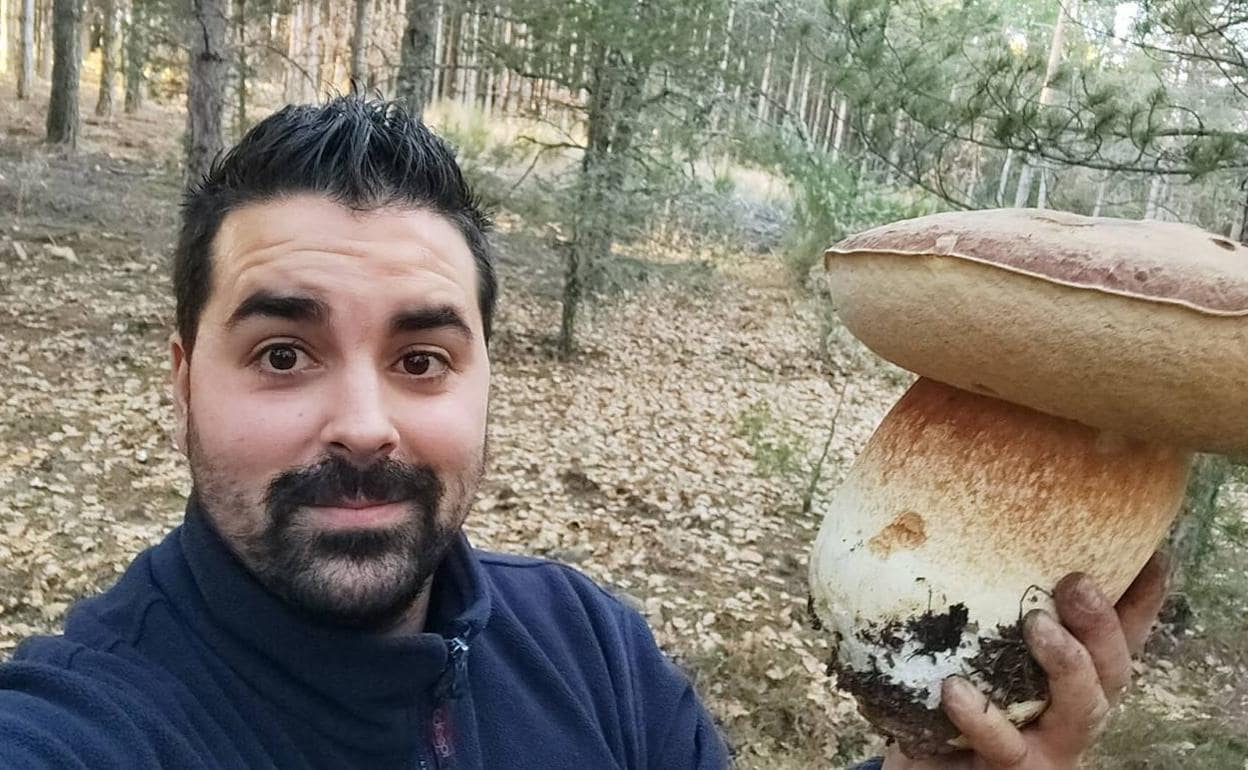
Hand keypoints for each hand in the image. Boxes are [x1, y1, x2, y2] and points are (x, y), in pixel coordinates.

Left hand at [881, 553, 1168, 769]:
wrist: (928, 766)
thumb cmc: (955, 695)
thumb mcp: (976, 647)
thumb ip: (986, 605)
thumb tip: (970, 526)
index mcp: (1074, 676)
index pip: (1119, 635)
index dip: (1142, 601)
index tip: (1154, 557)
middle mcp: (1072, 710)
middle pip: (1111, 670)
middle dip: (1101, 625)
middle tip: (1077, 583)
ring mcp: (1048, 745)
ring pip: (1080, 708)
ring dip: (1067, 664)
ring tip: (1038, 626)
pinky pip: (1004, 745)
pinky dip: (982, 716)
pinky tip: (955, 689)